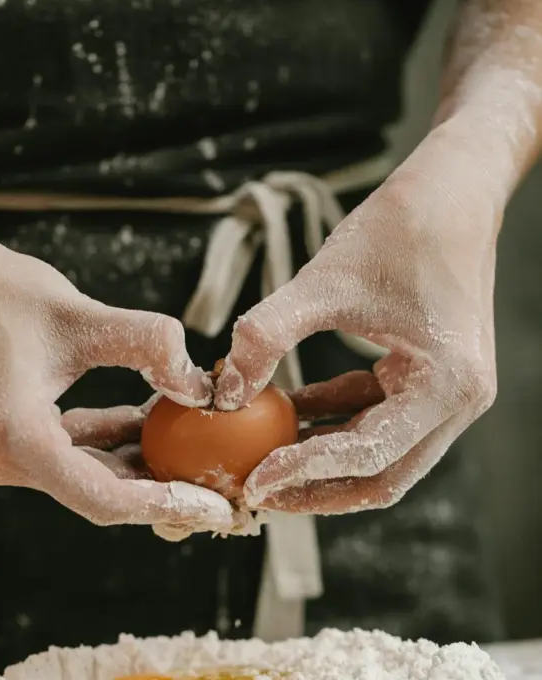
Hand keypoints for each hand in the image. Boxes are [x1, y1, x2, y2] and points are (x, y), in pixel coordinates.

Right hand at [0, 190, 233, 530]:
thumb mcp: (76, 313)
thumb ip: (146, 346)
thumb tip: (200, 383)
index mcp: (12, 439)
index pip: (105, 499)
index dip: (169, 504)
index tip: (220, 506)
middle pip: (98, 494)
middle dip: (163, 489)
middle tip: (222, 487)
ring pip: (83, 474)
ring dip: (136, 461)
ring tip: (196, 448)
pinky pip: (64, 452)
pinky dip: (105, 441)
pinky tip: (147, 421)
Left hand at [214, 126, 498, 513]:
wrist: (454, 186)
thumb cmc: (401, 227)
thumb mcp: (324, 281)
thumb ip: (267, 336)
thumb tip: (221, 392)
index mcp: (447, 385)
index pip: (369, 453)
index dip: (305, 471)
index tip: (253, 481)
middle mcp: (459, 403)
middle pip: (382, 477)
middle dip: (316, 489)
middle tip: (255, 493)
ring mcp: (448, 397)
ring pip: (378, 457)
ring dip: (321, 462)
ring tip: (260, 462)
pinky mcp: (429, 382)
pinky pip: (375, 420)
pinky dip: (333, 423)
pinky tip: (284, 413)